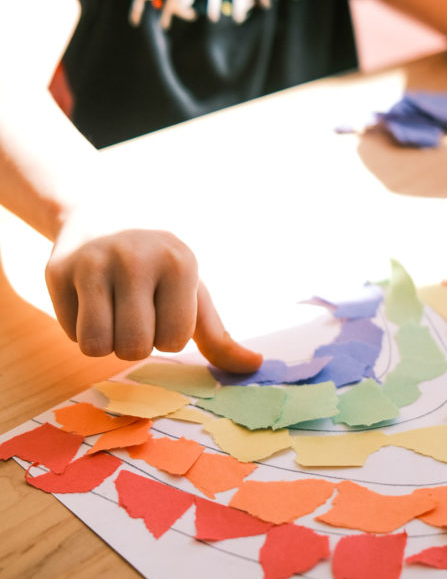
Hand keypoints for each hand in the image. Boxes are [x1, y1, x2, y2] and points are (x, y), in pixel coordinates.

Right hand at [45, 224, 262, 370]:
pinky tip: (89, 299)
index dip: (167, 336)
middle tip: (135, 314)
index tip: (163, 309)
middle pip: (134, 348)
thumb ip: (219, 335)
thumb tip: (255, 365)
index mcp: (179, 263)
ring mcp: (93, 262)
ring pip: (95, 346)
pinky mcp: (59, 270)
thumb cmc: (158, 265)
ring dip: (105, 342)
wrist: (102, 213)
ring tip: (112, 312)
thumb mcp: (191, 291)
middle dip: (135, 344)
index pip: (173, 340)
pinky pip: (70, 332)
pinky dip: (80, 328)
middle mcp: (136, 258)